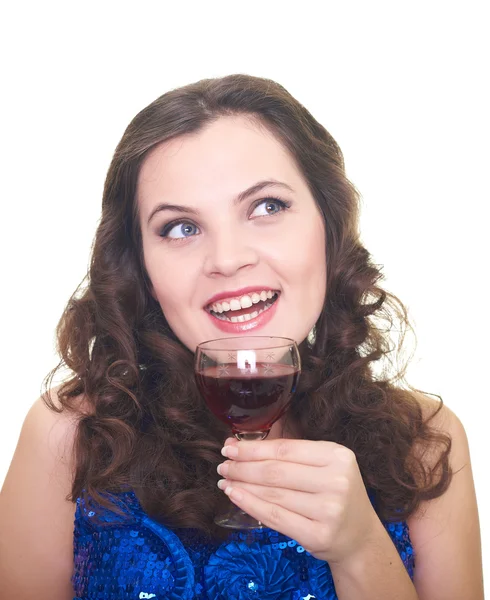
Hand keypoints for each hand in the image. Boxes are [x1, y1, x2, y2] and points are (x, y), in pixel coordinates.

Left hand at [217, 437, 380, 564]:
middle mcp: (336, 481)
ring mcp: (329, 510)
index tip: (230, 447)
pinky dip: (250, 505)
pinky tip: (236, 496)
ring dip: (242, 485)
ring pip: (273, 494)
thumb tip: (240, 446)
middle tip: (223, 465)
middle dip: (243, 467)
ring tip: (225, 480)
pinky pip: (274, 517)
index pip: (286, 449)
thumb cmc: (334, 494)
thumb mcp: (325, 465)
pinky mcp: (318, 536)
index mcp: (337, 456)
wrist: (359, 538)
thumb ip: (291, 455)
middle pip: (276, 471)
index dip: (253, 448)